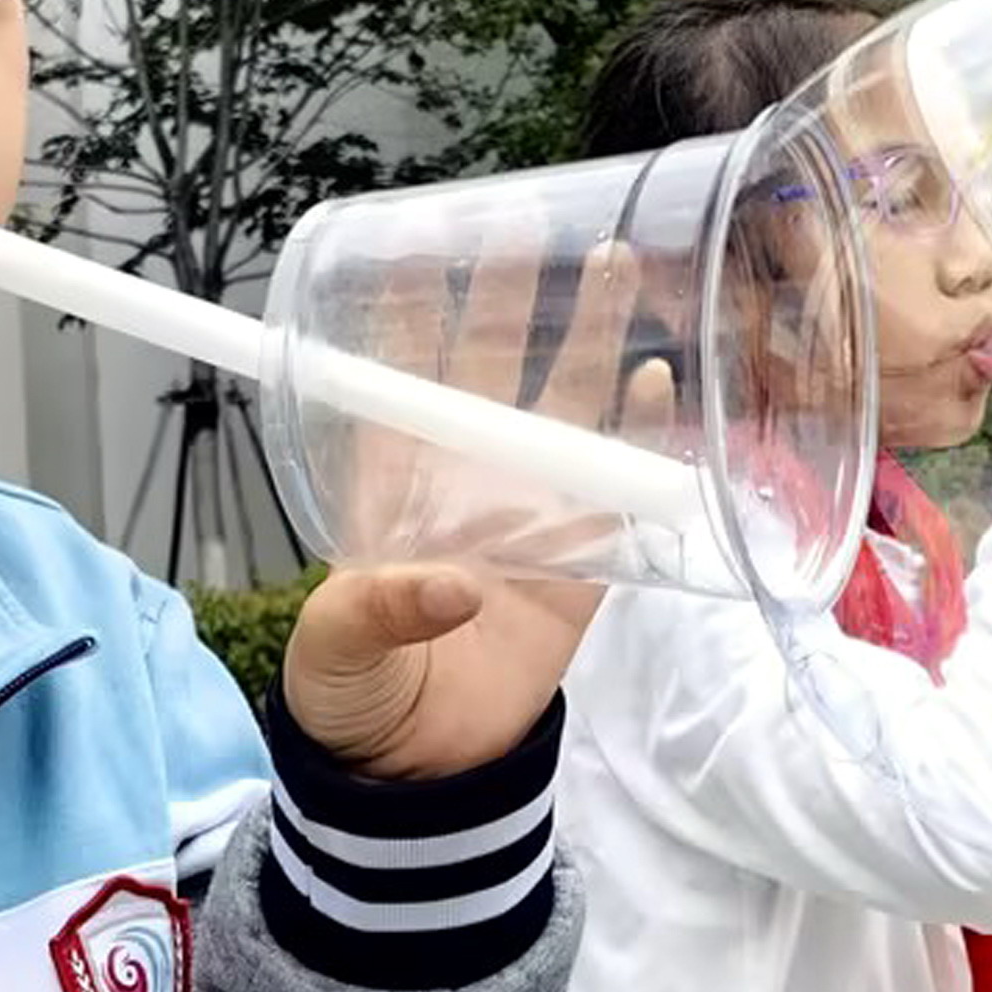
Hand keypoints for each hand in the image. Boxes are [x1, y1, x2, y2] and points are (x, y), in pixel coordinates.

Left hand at [280, 231, 669, 779]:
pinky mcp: (580, 564)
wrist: (422, 772)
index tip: (422, 237)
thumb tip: (451, 586)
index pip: (399, 375)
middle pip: (490, 367)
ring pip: (563, 408)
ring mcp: (526, 514)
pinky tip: (657, 383)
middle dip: (510, 296)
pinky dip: (640, 438)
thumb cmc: (354, 693)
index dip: (410, 309)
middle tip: (531, 219)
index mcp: (390, 483)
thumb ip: (375, 612)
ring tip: (614, 265)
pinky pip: (617, 490)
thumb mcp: (335, 651)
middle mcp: (462, 481)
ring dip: (589, 340)